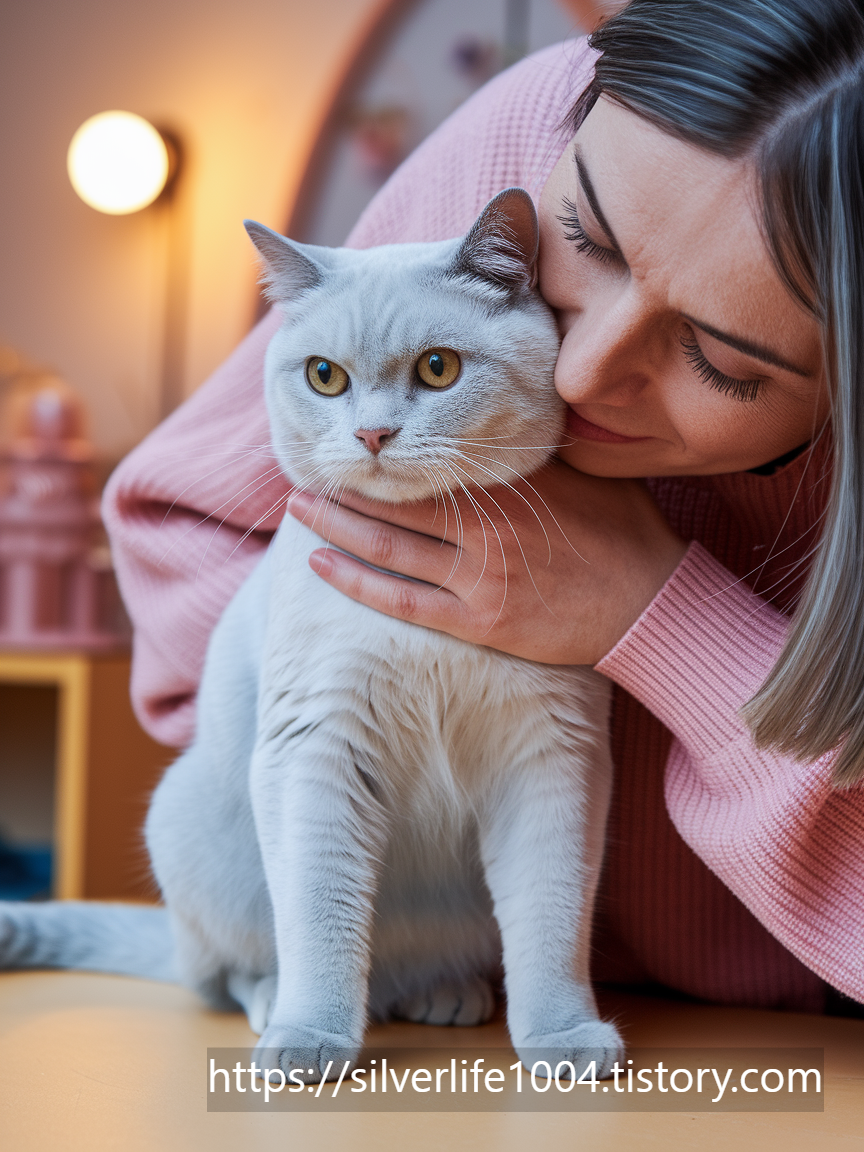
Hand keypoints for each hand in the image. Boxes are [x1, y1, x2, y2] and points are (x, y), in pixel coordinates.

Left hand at [286, 459, 687, 665]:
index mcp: (510, 488)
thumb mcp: (588, 473)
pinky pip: (405, 603)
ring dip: (338, 528)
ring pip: (391, 549)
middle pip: (400, 504)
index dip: (389, 456)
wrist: (652, 605)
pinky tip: (322, 566)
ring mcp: (479, 578)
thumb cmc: (625, 533)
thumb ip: (537, 451)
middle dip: (349, 488)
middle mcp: (486, 528)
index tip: (359, 441)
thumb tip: (502, 416)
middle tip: (307, 471)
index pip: (434, 464)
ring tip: (300, 509)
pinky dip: (359, 584)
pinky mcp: (480, 622)